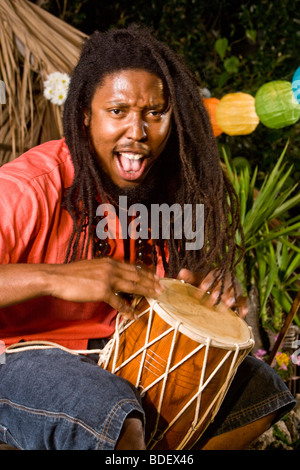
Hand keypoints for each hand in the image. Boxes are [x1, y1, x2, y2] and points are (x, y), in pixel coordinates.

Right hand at [47, 258, 164, 318]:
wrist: (57, 278)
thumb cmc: (72, 274)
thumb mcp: (92, 267)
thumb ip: (105, 271)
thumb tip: (114, 277)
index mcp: (109, 262)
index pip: (133, 267)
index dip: (147, 272)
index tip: (157, 277)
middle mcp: (111, 268)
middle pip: (137, 275)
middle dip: (152, 282)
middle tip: (163, 287)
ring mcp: (108, 279)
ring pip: (133, 286)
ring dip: (147, 292)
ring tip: (157, 297)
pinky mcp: (102, 291)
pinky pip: (119, 302)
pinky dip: (127, 309)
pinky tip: (133, 315)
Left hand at [177, 268, 247, 318]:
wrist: (219, 287)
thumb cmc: (206, 284)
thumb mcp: (198, 280)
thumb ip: (190, 277)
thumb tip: (181, 272)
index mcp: (217, 272)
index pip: (213, 274)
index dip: (207, 281)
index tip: (201, 289)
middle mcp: (228, 279)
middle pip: (225, 283)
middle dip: (218, 292)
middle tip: (210, 302)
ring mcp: (236, 288)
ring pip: (236, 292)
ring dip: (231, 298)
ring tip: (226, 305)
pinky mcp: (241, 298)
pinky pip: (245, 302)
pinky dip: (244, 308)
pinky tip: (241, 315)